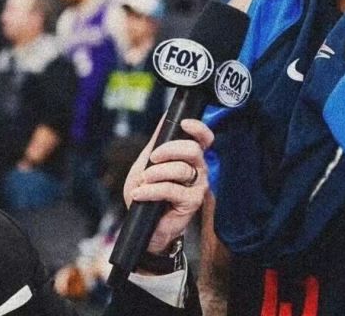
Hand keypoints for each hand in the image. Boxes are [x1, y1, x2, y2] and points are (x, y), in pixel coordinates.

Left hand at [124, 118, 212, 253]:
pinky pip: (171, 189)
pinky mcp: (192, 202)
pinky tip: (140, 193)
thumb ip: (156, 143)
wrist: (143, 226)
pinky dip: (151, 190)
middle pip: (193, 150)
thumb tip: (165, 117)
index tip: (184, 124)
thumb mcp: (147, 164)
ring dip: (156, 173)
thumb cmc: (148, 193)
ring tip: (143, 182)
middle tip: (152, 158)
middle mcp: (199, 169)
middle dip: (169, 150)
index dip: (198, 128)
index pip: (204, 138)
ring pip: (181, 169)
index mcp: (191, 157)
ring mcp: (198, 186)